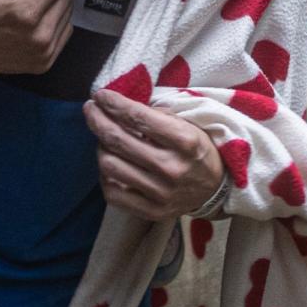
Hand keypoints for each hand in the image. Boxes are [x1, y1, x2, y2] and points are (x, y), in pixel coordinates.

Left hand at [83, 88, 226, 220]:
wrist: (216, 190)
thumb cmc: (198, 149)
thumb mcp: (189, 124)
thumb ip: (159, 114)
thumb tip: (121, 105)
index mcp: (185, 142)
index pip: (138, 118)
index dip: (114, 104)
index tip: (100, 95)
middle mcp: (172, 168)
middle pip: (118, 140)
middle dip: (98, 120)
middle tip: (90, 109)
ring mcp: (161, 194)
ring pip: (110, 165)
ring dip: (101, 147)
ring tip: (105, 138)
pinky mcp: (152, 212)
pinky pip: (112, 193)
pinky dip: (105, 175)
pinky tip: (111, 162)